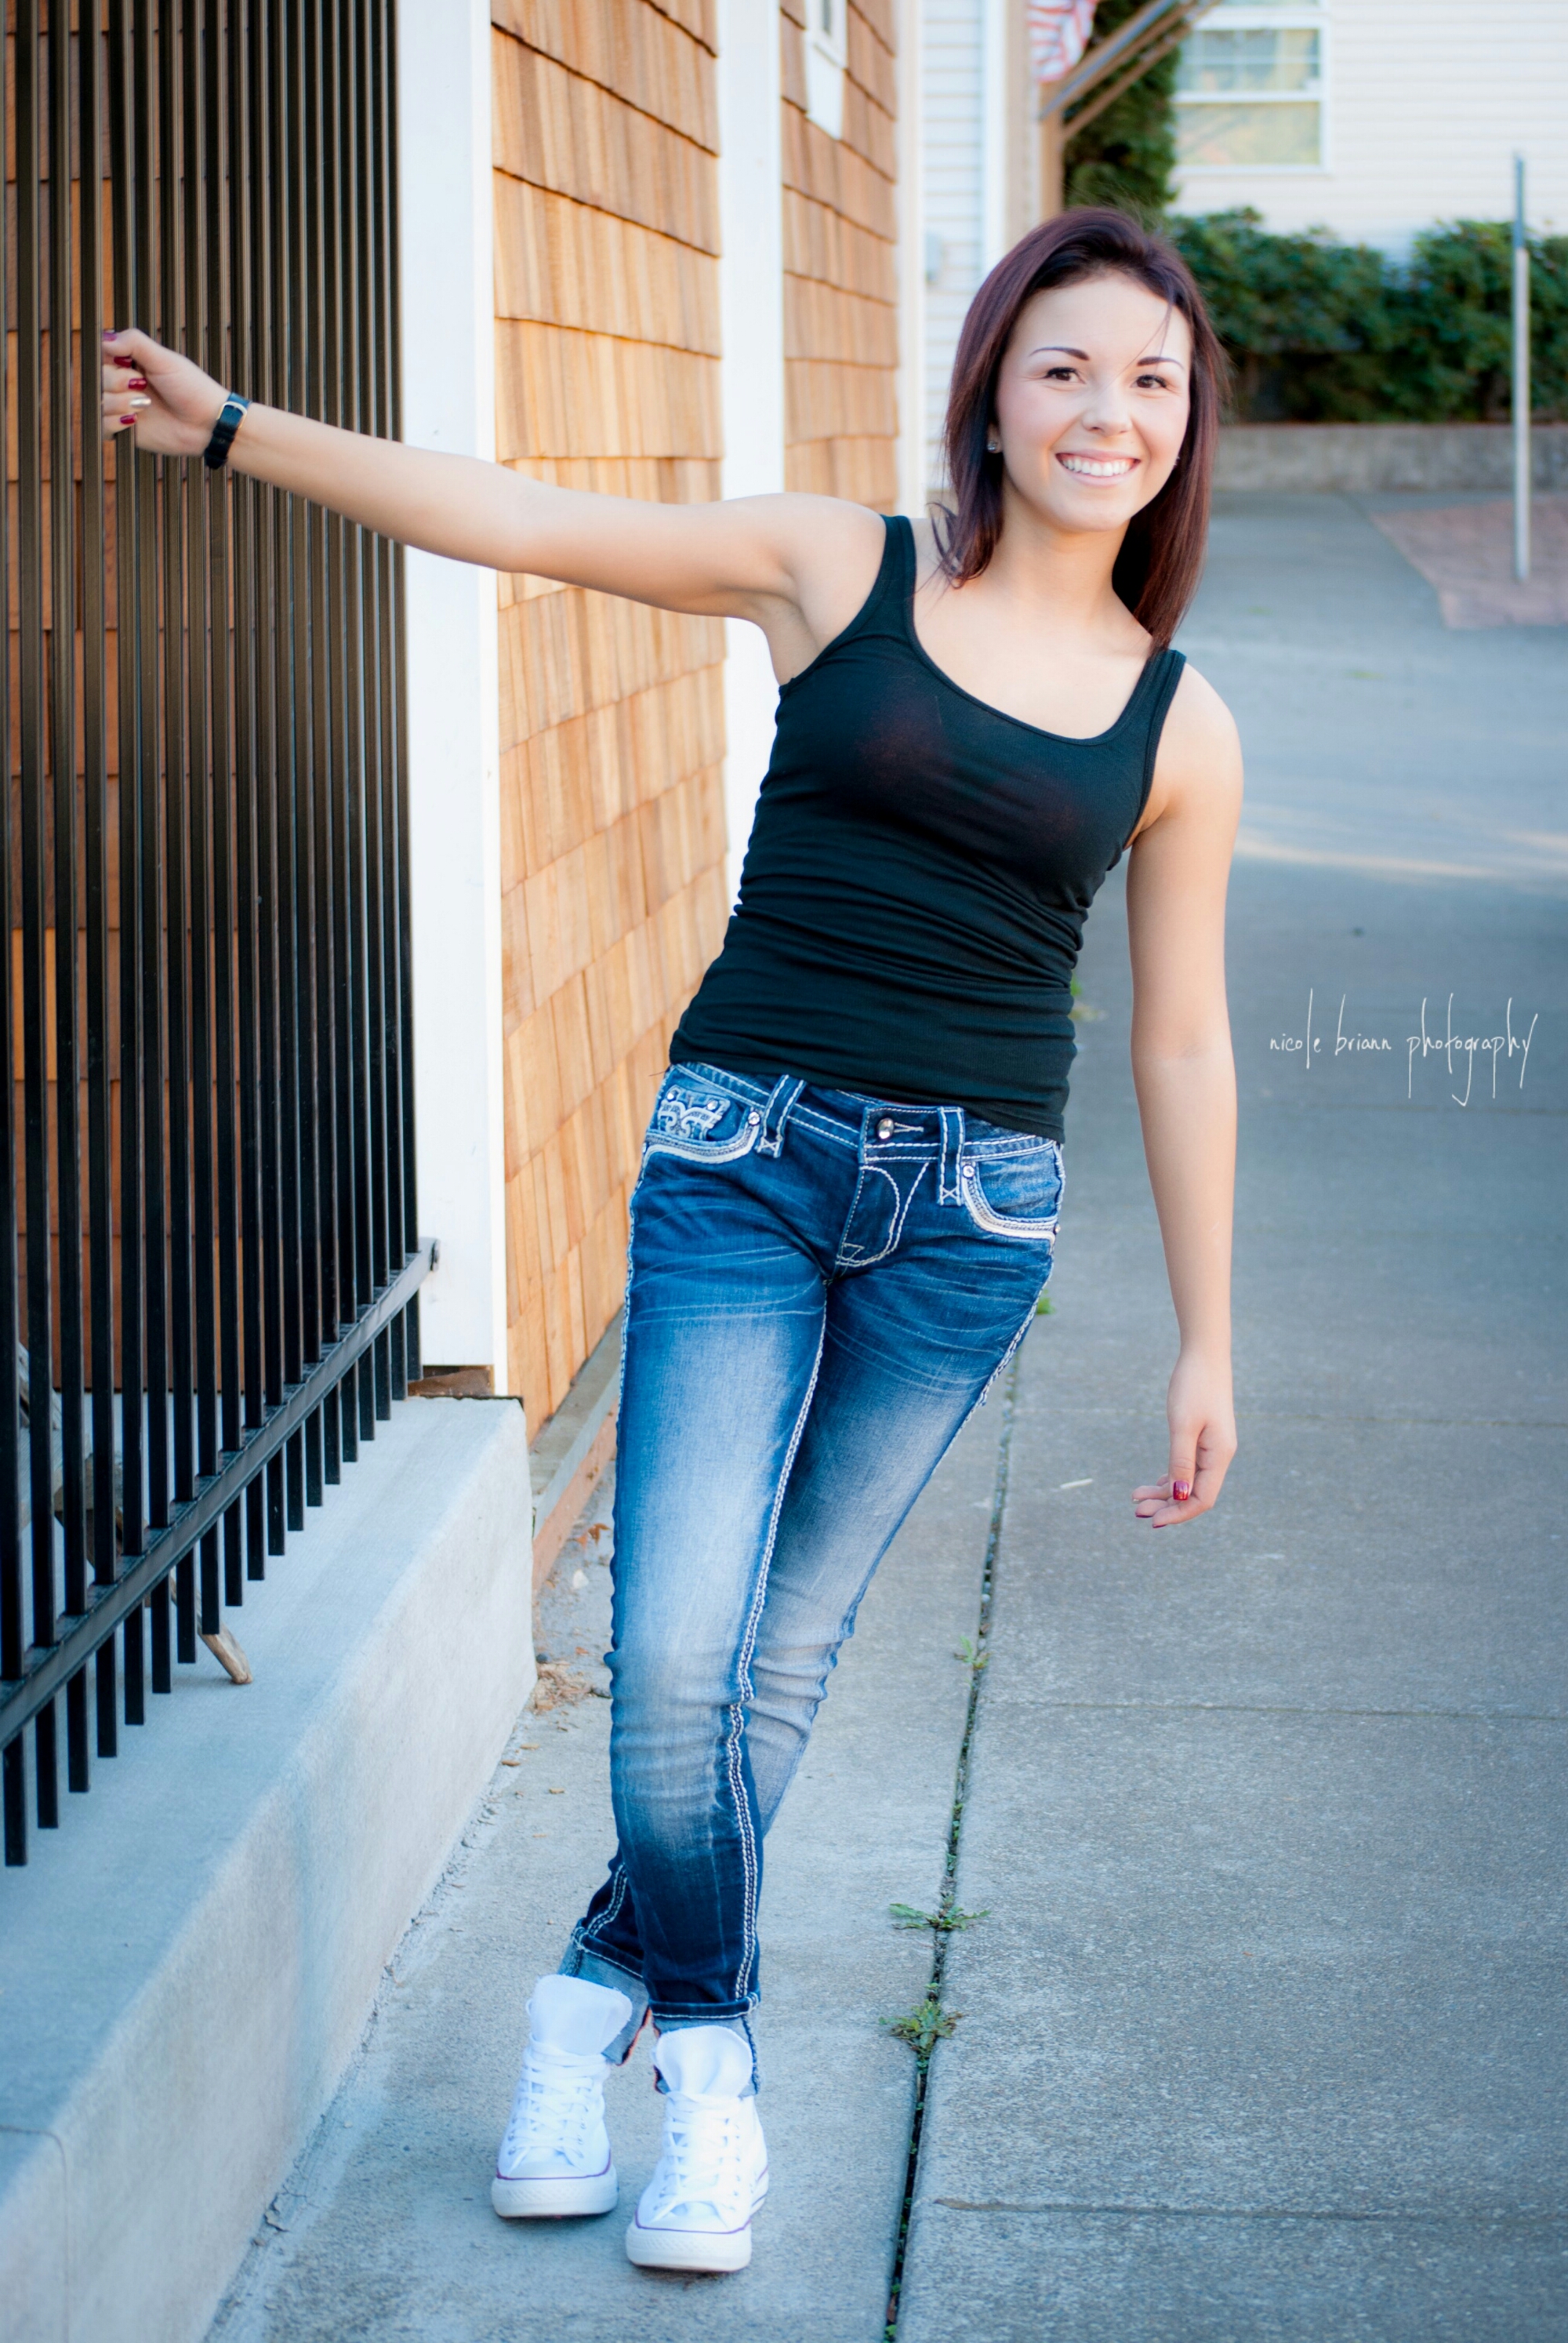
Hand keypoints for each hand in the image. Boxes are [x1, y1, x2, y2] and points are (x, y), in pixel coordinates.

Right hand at [101, 326, 228, 458]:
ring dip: (119, 403)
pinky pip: (101, 426)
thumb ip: (134, 342)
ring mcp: (123, 407)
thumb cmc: (192, 389)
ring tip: (145, 405)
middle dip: (117, 381)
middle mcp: (124, 384)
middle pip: (97, 378)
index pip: (101, 354)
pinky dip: (115, 423)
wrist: (208, 425)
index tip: (129, 364)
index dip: (110, 359)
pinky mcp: (125, 431)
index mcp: (132, 362)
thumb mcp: (165, 359)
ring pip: (97, 401)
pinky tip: (134, 420)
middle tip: (142, 385)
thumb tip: (104, 338)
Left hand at [1132, 1349, 1235, 1527]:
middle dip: (1166, 1505)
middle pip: (1194, 1494)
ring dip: (1164, 1492)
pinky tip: (1154, 1482)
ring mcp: (1212, 1447)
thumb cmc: (1193, 1386)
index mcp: (1219, 1456)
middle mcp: (1219, 1455)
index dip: (1179, 1513)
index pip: (1202, 1499)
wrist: (1204, 1354)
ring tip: (1136, 1497)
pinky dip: (1170, 1476)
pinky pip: (1187, 1466)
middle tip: (1136, 1510)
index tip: (1152, 1520)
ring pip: (1188, 1481)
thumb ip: (1181, 1462)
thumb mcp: (1182, 1425)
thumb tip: (1179, 1496)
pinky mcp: (1203, 1437)